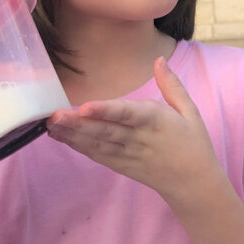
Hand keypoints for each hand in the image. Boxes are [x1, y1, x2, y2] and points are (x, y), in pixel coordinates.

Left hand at [46, 56, 223, 205]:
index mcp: (156, 121)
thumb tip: (158, 60)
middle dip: (78, 123)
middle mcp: (138, 139)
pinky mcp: (120, 165)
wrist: (192, 183)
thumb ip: (171, 85)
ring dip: (72, 134)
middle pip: (105, 130)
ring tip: (50, 123)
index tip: (85, 107)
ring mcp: (127, 154)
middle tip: (54, 115)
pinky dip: (78, 146)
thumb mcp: (189, 111)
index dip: (105, 111)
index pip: (127, 114)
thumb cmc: (192, 143)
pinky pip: (96, 155)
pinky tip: (60, 136)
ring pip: (96, 144)